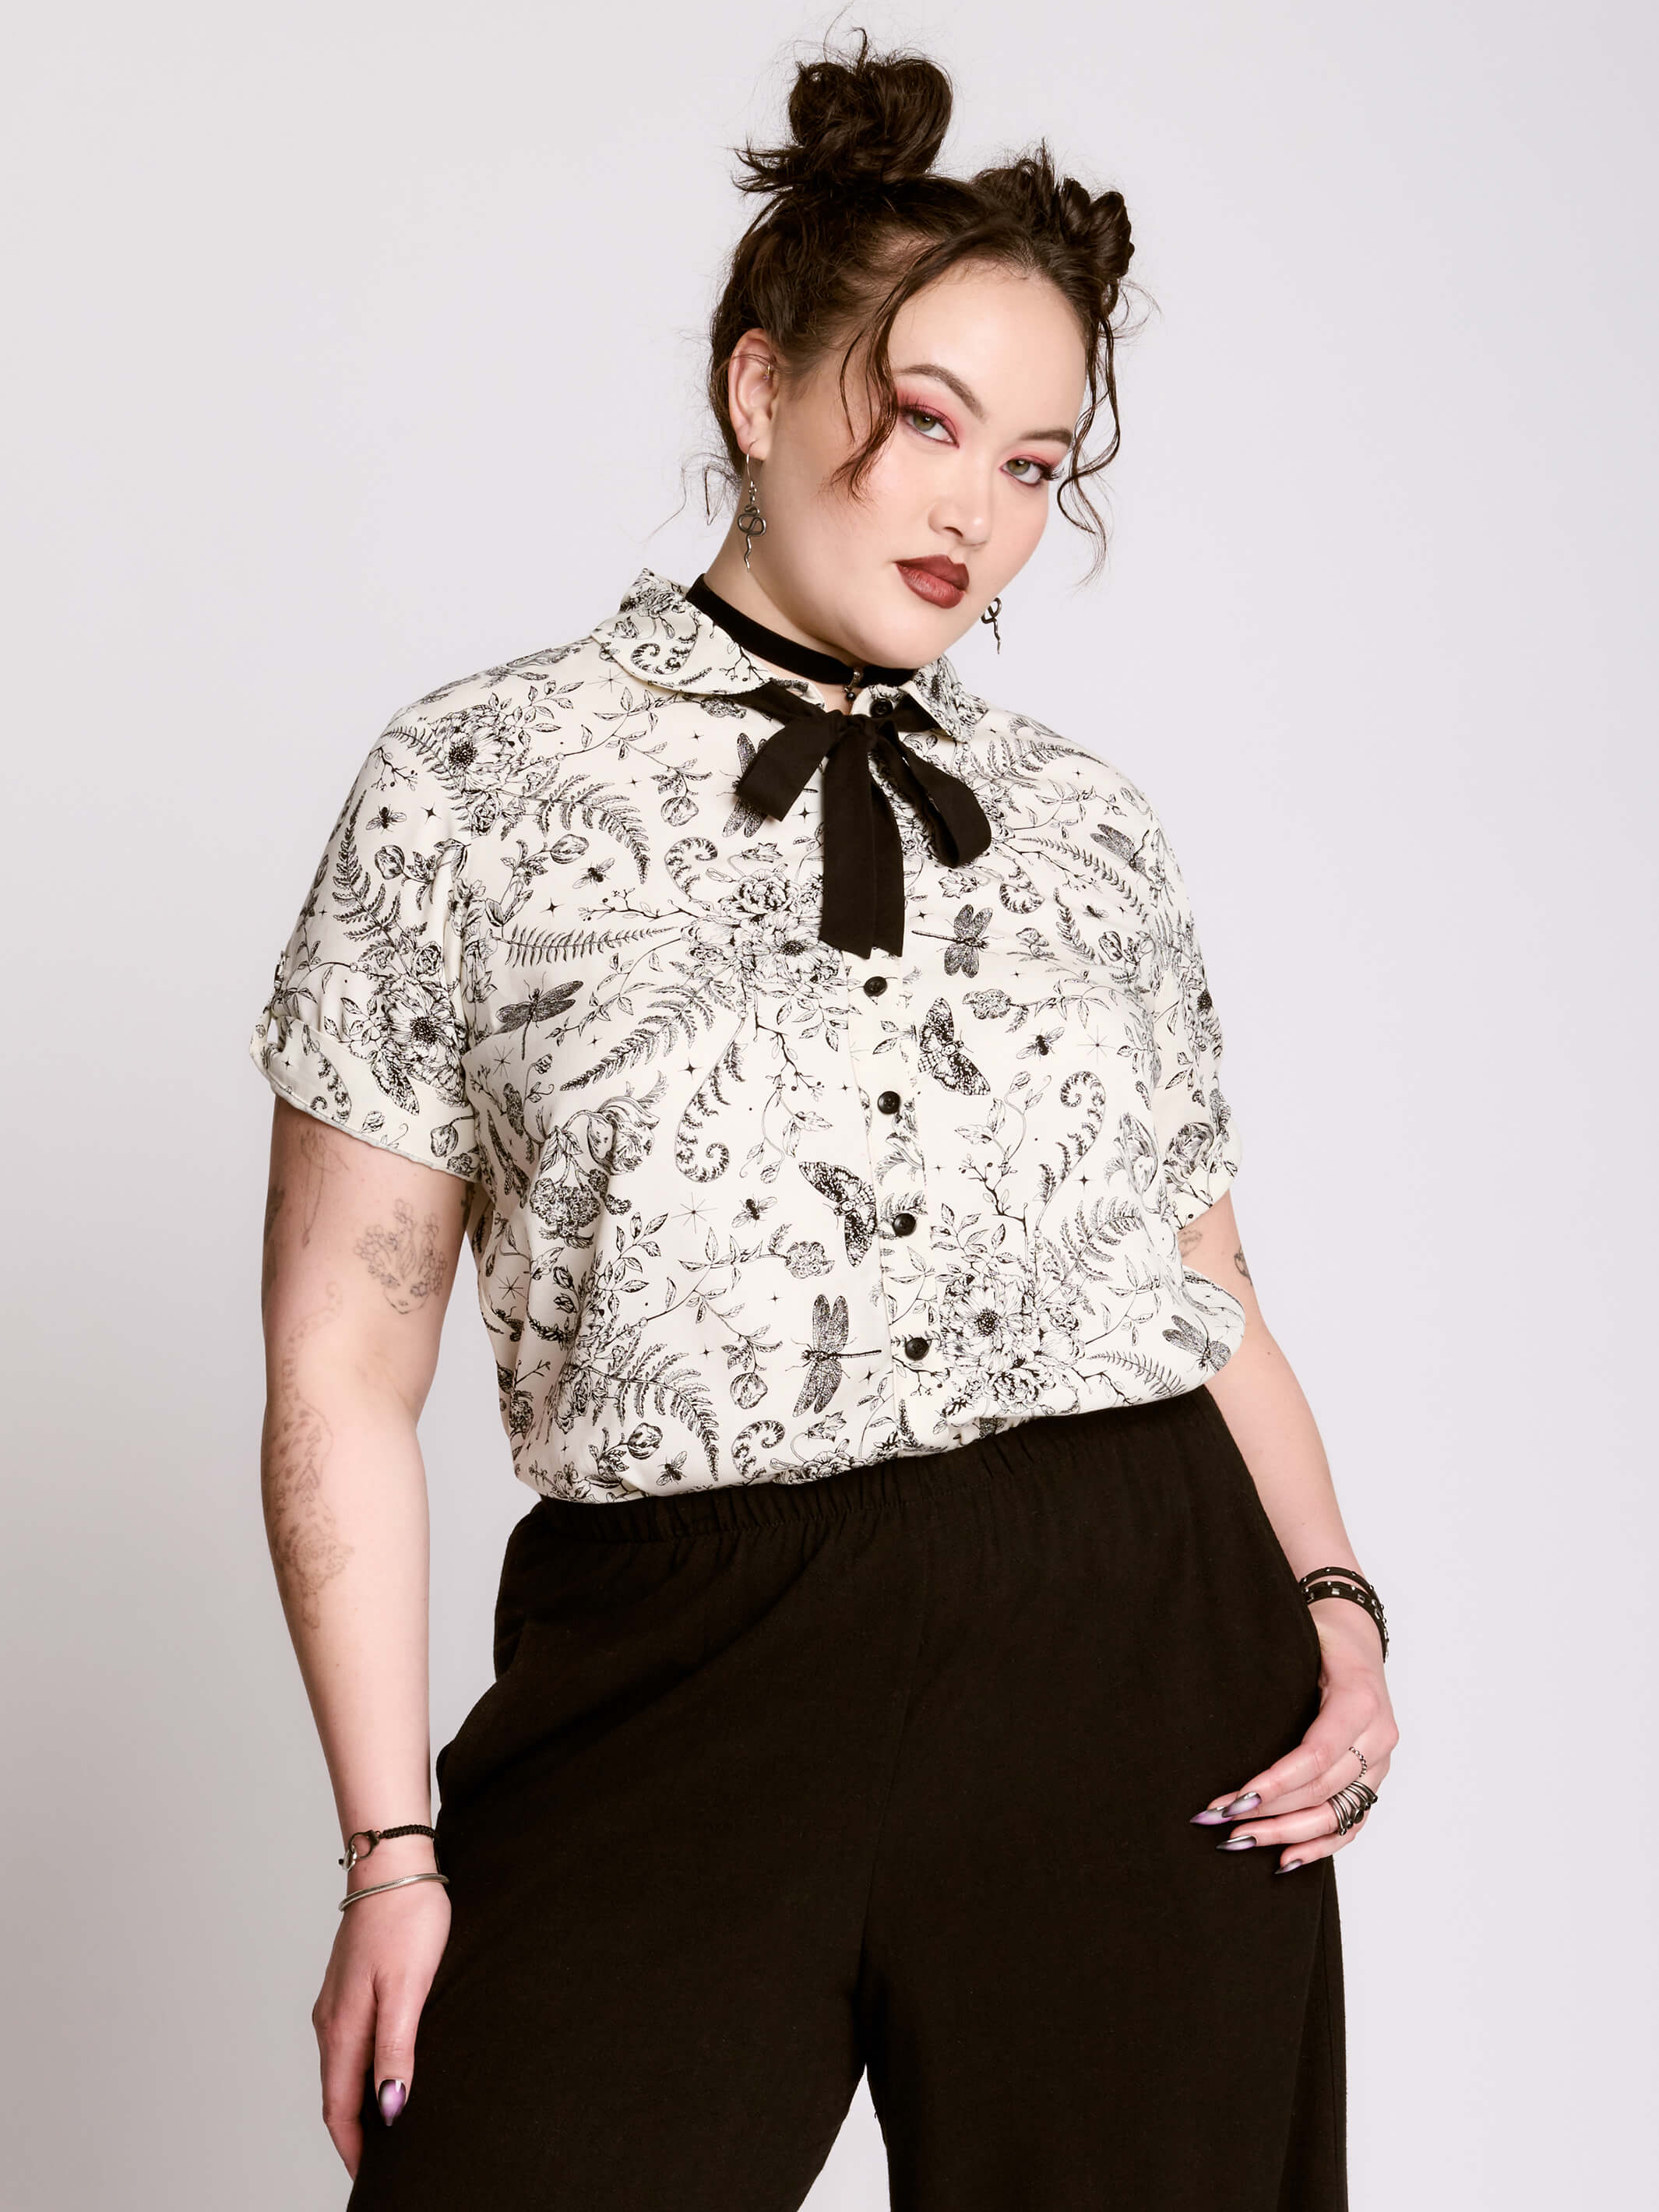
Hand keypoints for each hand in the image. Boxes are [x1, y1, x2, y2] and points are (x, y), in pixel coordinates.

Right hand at [313, 1847, 451, 2177]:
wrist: (394, 1862)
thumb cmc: (407, 1919)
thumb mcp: (408, 1990)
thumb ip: (396, 2050)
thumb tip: (388, 2109)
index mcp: (343, 2027)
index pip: (339, 2107)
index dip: (354, 2148)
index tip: (372, 2178)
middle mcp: (331, 2020)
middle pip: (337, 2094)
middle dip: (355, 2133)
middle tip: (383, 2165)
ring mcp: (336, 2002)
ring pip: (343, 2069)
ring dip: (358, 2102)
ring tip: (387, 2129)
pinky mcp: (349, 1985)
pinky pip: (349, 2044)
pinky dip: (362, 2071)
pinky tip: (384, 2072)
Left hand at [1190, 1600, 1397, 1871]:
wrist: (1356, 1634)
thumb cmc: (1320, 1636)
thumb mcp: (1301, 1638)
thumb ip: (1274, 1671)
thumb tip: (1218, 1700)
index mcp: (1360, 1700)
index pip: (1315, 1755)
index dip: (1275, 1783)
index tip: (1235, 1801)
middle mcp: (1378, 1736)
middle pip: (1322, 1789)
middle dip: (1270, 1811)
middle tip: (1222, 1824)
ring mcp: (1380, 1763)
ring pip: (1337, 1814)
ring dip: (1288, 1833)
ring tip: (1241, 1842)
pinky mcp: (1375, 1780)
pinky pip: (1352, 1822)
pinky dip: (1320, 1845)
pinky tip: (1286, 1859)